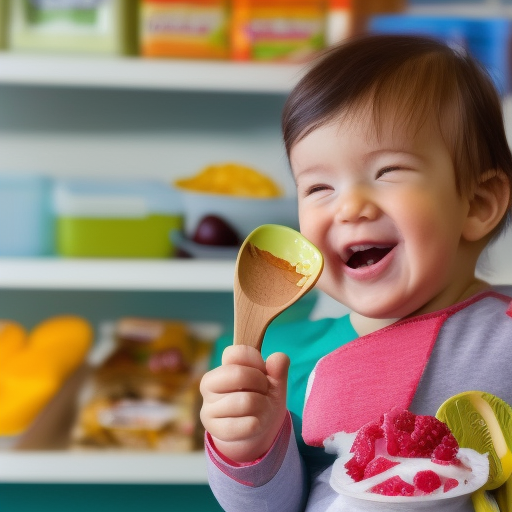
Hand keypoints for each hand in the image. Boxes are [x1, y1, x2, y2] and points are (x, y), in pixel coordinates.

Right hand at [200, 344, 289, 462]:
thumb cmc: (261, 400)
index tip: (263, 373)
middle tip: (263, 392)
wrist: (254, 433)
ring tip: (261, 409)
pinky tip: (255, 424)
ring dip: (263, 406)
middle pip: (239, 374)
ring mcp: (209, 409)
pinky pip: (247, 424)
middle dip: (261, 383)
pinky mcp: (216, 430)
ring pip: (246, 401)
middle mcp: (208, 386)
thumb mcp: (273, 383)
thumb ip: (278, 369)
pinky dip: (259, 424)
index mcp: (219, 368)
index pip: (237, 353)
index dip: (257, 362)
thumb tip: (279, 357)